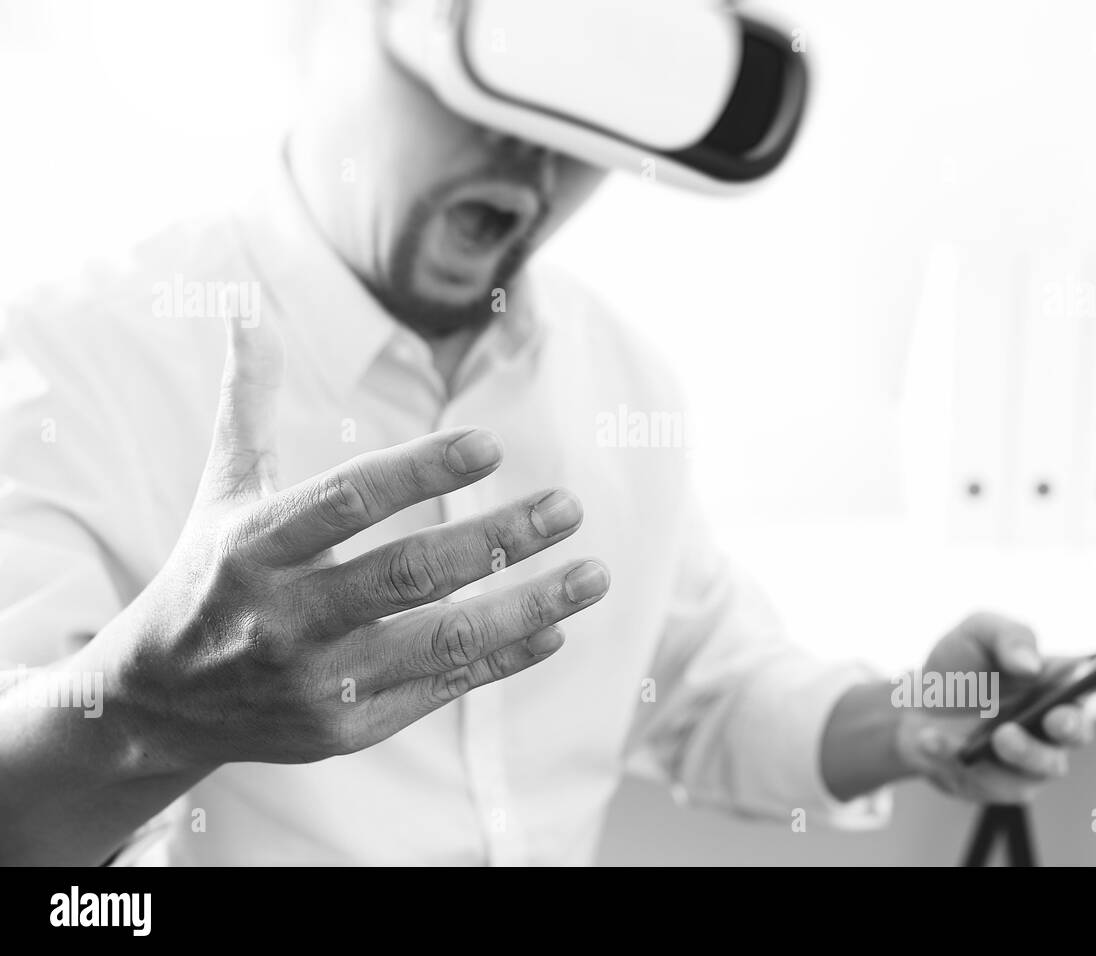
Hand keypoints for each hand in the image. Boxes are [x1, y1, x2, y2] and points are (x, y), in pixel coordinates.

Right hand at [86, 317, 609, 774]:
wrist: (160, 703)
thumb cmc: (211, 575)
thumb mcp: (224, 490)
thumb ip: (248, 402)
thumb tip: (247, 308)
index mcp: (255, 546)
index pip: (348, 500)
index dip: (420, 472)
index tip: (491, 444)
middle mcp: (285, 617)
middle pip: (410, 573)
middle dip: (499, 538)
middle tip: (570, 506)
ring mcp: (318, 681)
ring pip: (441, 641)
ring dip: (528, 605)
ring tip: (594, 575)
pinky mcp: (345, 730)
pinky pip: (439, 690)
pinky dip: (502, 660)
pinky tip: (554, 629)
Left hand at [895, 612, 1095, 803]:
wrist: (914, 708)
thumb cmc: (959, 668)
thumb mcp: (977, 633)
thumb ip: (1008, 635)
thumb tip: (1031, 664)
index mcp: (1060, 680)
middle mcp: (1054, 722)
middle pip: (1079, 730)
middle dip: (1072, 725)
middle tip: (1055, 717)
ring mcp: (1032, 758)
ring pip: (1045, 765)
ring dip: (1023, 750)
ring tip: (999, 735)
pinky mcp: (1002, 785)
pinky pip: (987, 779)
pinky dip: (955, 756)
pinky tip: (932, 739)